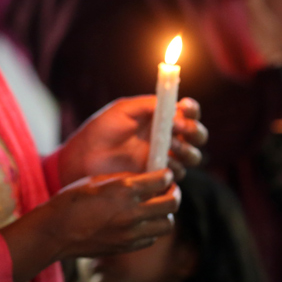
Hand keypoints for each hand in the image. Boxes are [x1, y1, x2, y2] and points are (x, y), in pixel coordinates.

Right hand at [49, 169, 178, 258]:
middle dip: (174, 194)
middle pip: (172, 204)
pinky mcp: (127, 247)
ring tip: (157, 208)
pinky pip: (152, 238)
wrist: (56, 232)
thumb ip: (124, 180)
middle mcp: (131, 212)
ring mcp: (131, 233)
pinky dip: (153, 229)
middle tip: (170, 190)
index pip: (162, 180)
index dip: (167, 175)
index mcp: (124, 190)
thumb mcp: (96, 180)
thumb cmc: (71, 201)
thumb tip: (144, 180)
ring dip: (166, 214)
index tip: (165, 175)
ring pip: (167, 225)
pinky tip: (143, 222)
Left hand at [57, 96, 206, 185]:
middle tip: (180, 130)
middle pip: (197, 135)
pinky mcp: (158, 176)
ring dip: (186, 150)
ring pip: (192, 156)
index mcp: (161, 117)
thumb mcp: (123, 109)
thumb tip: (174, 108)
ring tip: (169, 146)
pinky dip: (173, 167)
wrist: (85, 156)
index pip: (188, 112)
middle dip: (194, 131)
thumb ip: (148, 105)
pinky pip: (177, 174)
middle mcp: (168, 137)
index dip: (191, 110)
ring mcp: (165, 158)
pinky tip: (160, 163)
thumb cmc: (102, 129)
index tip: (185, 108)